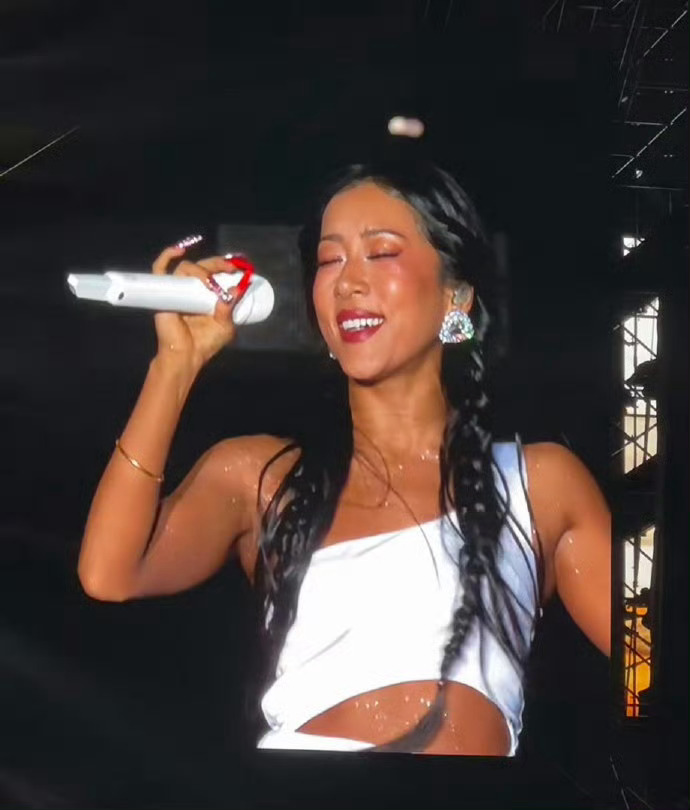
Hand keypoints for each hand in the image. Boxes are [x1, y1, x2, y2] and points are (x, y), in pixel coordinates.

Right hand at [151, 245, 239, 372]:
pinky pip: (160, 269)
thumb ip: (229, 308)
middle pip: (201, 266)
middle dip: (216, 264)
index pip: (214, 273)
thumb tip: (237, 289)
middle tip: (229, 268)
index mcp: (206, 296)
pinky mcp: (162, 291)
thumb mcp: (225, 325)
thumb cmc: (205, 343)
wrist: (186, 355)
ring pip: (185, 267)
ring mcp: (176, 289)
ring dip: (199, 269)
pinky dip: (167, 256)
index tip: (236, 270)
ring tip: (208, 280)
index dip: (223, 267)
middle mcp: (191, 289)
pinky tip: (178, 251)